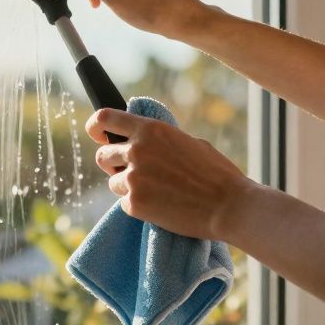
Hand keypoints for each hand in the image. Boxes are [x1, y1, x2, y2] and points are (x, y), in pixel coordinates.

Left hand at [86, 107, 252, 239]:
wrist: (229, 205)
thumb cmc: (216, 173)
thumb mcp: (188, 142)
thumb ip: (160, 141)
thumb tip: (143, 142)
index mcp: (150, 130)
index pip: (105, 118)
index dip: (95, 126)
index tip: (97, 134)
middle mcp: (137, 150)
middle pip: (103, 155)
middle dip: (112, 164)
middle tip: (129, 172)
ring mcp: (133, 178)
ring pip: (113, 182)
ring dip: (128, 187)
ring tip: (158, 192)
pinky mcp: (134, 203)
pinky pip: (126, 203)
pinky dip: (139, 206)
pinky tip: (162, 206)